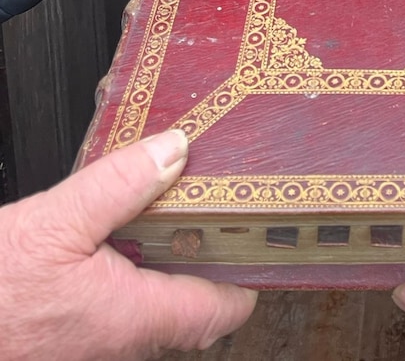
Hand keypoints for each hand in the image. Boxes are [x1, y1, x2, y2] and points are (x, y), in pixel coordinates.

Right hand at [1, 129, 256, 359]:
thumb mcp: (53, 221)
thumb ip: (119, 185)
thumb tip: (175, 151)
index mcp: (128, 317)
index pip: (218, 312)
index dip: (247, 277)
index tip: (263, 238)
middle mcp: (116, 344)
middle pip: (188, 306)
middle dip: (203, 256)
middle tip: (213, 204)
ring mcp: (88, 347)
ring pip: (147, 306)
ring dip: (159, 261)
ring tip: (164, 205)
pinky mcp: (62, 340)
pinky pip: (111, 307)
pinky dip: (122, 270)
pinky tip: (109, 233)